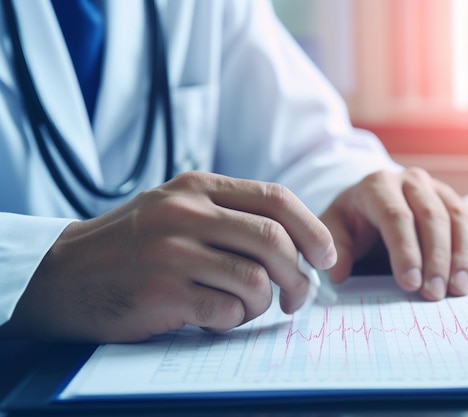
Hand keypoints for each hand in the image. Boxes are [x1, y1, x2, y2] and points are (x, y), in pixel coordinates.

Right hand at [1, 172, 335, 342]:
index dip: (312, 229)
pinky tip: (215, 318)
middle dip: (299, 275)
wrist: (64, 274)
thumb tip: (295, 242)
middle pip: (274, 240)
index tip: (325, 257)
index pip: (276, 199)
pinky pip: (226, 311)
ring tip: (244, 308)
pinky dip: (233, 321)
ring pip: (255, 279)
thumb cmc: (133, 245)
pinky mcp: (162, 291)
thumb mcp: (177, 208)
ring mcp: (172, 251)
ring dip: (262, 303)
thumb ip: (230, 214)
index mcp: (198, 187)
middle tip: (298, 296)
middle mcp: (186, 212)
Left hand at [320, 168, 467, 299]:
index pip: (396, 216)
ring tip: (460, 290)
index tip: (410, 284)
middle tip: (436, 293)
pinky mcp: (459, 203)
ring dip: (464, 257)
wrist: (373, 200)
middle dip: (437, 258)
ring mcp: (440, 190)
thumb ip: (337, 248)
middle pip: (432, 217)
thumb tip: (338, 274)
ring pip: (461, 219)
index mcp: (379, 185)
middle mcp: (413, 182)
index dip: (405, 251)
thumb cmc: (354, 218)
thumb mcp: (335, 227)